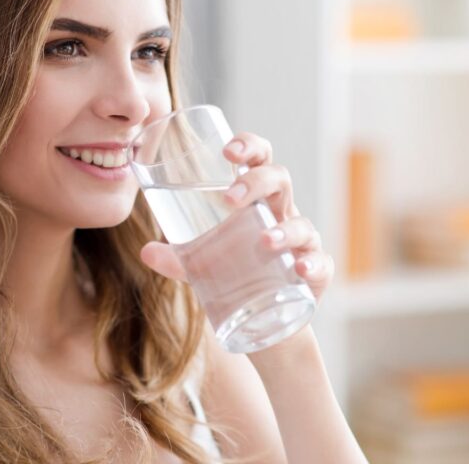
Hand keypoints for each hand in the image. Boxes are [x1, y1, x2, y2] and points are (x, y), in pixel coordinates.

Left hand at [139, 131, 335, 303]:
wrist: (265, 321)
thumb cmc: (236, 275)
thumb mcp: (201, 265)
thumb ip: (177, 258)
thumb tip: (147, 251)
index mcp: (257, 200)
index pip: (259, 159)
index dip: (249, 147)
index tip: (227, 150)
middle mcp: (282, 214)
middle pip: (280, 180)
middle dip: (258, 181)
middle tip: (231, 197)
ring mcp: (302, 244)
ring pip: (302, 224)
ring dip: (285, 229)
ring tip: (265, 242)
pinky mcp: (315, 275)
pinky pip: (321, 264)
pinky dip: (314, 264)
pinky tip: (300, 269)